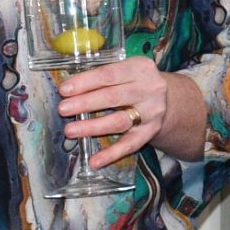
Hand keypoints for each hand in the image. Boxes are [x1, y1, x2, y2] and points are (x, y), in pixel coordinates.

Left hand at [56, 58, 175, 165]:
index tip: (64, 90)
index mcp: (140, 68)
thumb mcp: (126, 71)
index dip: (85, 82)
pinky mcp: (151, 132)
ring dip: (92, 127)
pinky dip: (111, 154)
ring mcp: (152, 112)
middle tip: (63, 109)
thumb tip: (68, 90)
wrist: (167, 99)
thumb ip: (102, 78)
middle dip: (85, 103)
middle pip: (113, 97)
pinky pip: (130, 144)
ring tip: (70, 130)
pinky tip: (94, 161)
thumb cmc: (135, 82)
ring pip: (119, 121)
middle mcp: (150, 89)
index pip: (109, 74)